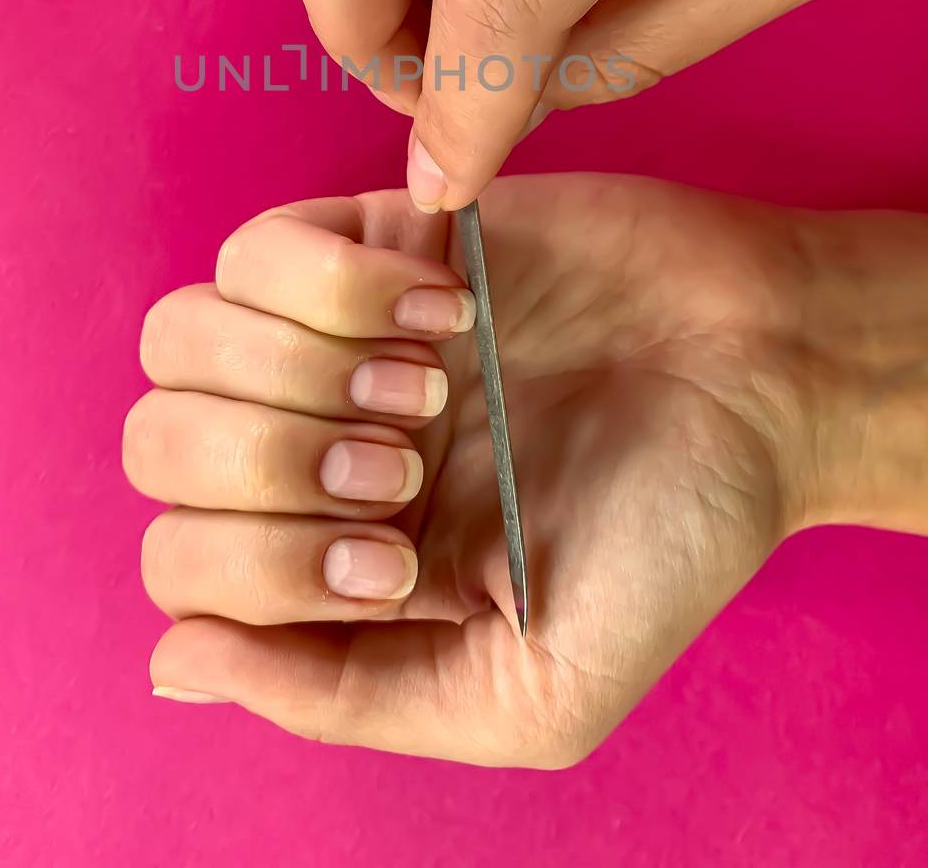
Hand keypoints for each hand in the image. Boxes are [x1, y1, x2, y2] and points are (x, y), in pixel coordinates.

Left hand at [122, 175, 927, 764]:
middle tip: (407, 467)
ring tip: (429, 384)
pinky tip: (446, 309)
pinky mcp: (376, 232)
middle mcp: (312, 438)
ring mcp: (334, 330)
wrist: (769, 377)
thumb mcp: (530, 690)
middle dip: (272, 467)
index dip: (263, 571)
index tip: (404, 565)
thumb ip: (349, 695)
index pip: (182, 568)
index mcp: (330, 557)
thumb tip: (172, 662)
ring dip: (295, 369)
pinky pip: (257, 244)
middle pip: (159, 445)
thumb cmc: (668, 539)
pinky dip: (333, 283)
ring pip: (182, 337)